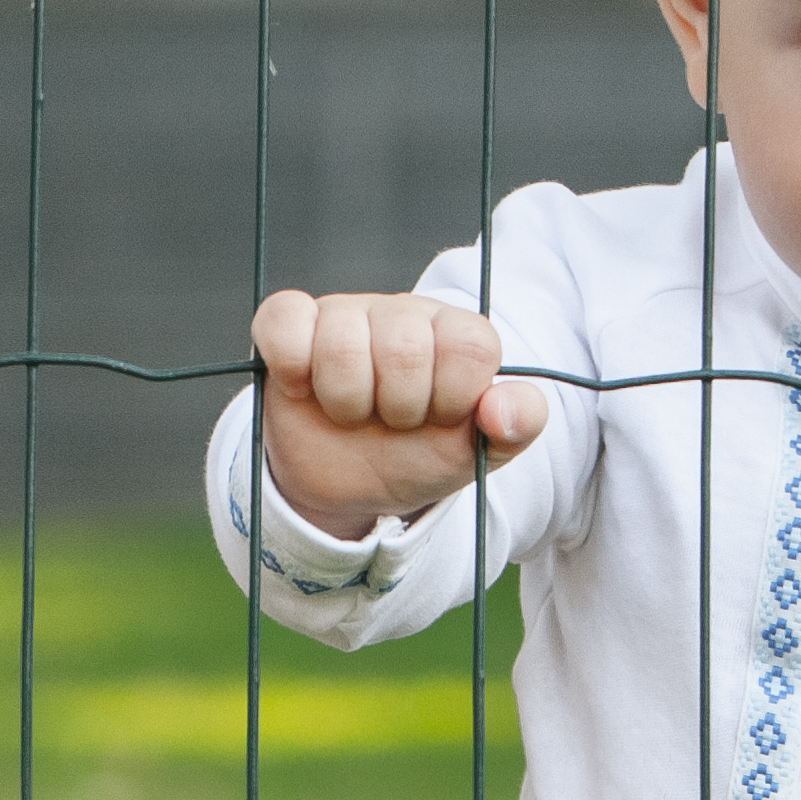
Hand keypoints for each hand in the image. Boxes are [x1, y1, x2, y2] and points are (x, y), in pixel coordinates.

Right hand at [248, 290, 545, 536]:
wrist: (351, 486)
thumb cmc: (418, 456)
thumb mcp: (477, 451)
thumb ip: (516, 426)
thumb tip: (502, 409)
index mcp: (456, 334)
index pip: (468, 345)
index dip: (452, 397)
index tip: (440, 419)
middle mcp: (402, 313)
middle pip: (403, 347)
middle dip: (397, 408)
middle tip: (392, 421)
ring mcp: (344, 314)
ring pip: (341, 342)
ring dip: (345, 400)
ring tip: (351, 412)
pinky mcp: (290, 324)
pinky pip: (284, 321)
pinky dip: (291, 364)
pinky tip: (304, 389)